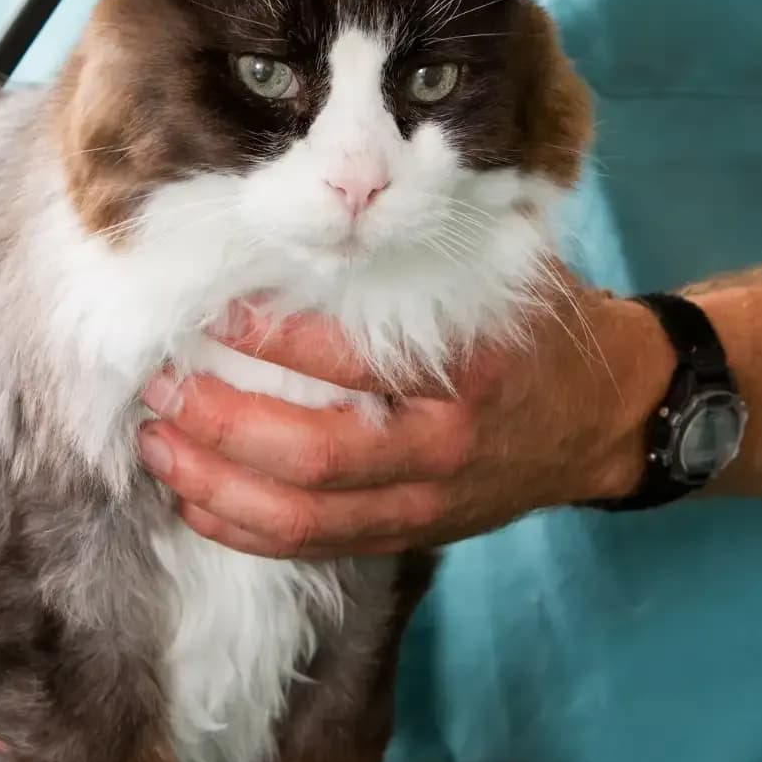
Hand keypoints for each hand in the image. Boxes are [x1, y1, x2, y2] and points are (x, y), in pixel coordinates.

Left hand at [138, 287, 674, 558]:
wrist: (603, 419)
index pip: (355, 361)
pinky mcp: (409, 535)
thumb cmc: (538, 335)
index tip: (217, 309)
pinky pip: (313, 547)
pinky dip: (245, 530)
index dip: (274, 337)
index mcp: (470, 373)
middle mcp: (445, 450)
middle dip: (221, 424)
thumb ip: (425, 252)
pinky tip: (194, 501)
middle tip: (163, 384)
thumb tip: (324, 214)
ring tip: (158, 443)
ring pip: (302, 517)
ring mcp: (425, 504)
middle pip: (312, 457)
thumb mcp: (505, 275)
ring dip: (215, 486)